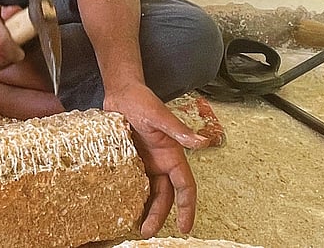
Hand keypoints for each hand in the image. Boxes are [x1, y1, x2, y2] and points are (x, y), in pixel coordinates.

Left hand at [105, 84, 208, 236]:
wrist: (121, 93)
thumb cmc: (142, 100)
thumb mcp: (160, 116)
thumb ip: (178, 130)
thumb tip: (202, 142)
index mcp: (172, 154)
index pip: (185, 186)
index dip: (187, 207)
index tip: (185, 226)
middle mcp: (161, 162)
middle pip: (165, 195)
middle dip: (160, 215)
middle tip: (148, 231)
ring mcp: (146, 162)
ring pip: (150, 193)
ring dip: (146, 209)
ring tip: (137, 226)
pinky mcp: (130, 161)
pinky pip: (134, 183)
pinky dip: (133, 196)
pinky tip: (124, 207)